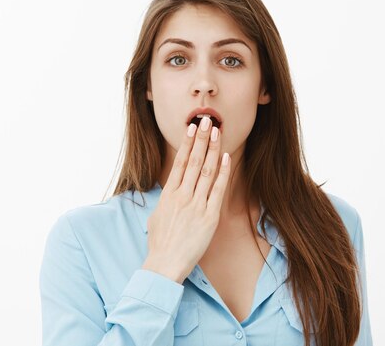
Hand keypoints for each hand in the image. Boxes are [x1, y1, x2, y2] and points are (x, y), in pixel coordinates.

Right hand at [142, 116, 230, 283]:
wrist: (165, 264)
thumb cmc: (160, 243)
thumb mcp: (157, 216)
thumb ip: (166, 200)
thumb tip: (170, 191)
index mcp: (169, 194)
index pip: (180, 162)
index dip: (188, 143)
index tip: (192, 127)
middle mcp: (183, 195)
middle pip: (195, 160)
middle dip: (202, 139)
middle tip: (207, 120)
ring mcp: (197, 205)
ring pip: (207, 171)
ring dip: (213, 149)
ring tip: (218, 132)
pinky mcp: (209, 216)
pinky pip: (218, 190)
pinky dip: (224, 173)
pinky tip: (227, 158)